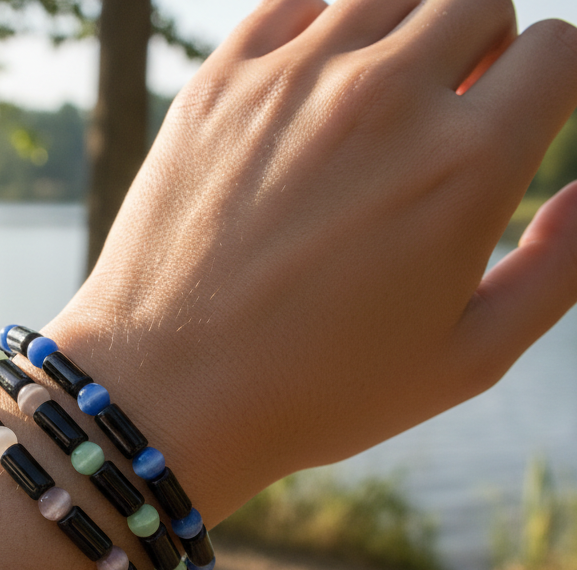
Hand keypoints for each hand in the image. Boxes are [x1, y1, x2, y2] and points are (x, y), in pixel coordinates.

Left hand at [48, 0, 576, 522]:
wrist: (168, 393)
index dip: (554, 82)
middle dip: (487, 47)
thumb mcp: (467, 360)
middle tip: (453, 114)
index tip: (522, 118)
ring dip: (410, 30)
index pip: (559, 51)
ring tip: (385, 104)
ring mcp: (291, 80)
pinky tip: (317, 90)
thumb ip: (560, 269)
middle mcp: (383, 98)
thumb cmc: (317, 392)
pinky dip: (327, 27)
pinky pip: (298, 1)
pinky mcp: (218, 84)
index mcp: (463, 166)